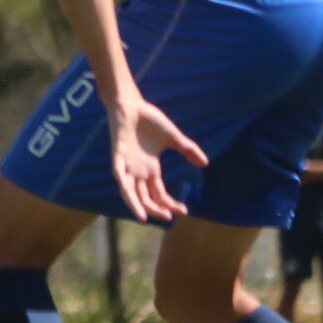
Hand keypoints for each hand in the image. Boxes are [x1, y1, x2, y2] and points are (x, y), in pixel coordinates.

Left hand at [106, 93, 207, 222]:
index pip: (159, 193)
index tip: (184, 210)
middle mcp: (137, 171)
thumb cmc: (149, 120)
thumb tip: (205, 163)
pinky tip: (128, 193)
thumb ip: (188, 149)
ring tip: (146, 217)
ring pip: (129, 192)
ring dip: (137, 204)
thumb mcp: (172, 137)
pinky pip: (118, 174)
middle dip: (157, 208)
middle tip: (170, 215)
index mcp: (150, 169)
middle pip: (145, 197)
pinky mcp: (118, 156)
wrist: (130, 105)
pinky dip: (123, 184)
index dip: (169, 203)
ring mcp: (127, 165)